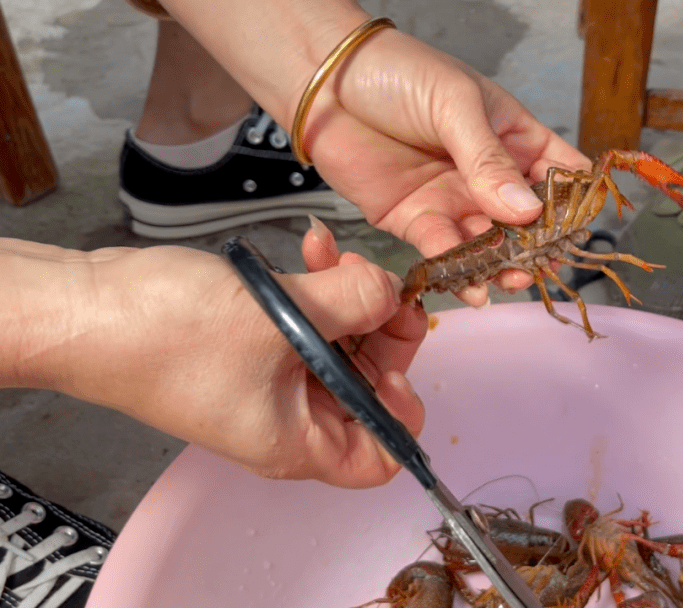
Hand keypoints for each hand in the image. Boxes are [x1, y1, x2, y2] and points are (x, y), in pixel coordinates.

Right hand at [6, 227, 427, 488]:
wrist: (84, 310)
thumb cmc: (166, 336)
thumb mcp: (282, 316)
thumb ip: (355, 302)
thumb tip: (393, 292)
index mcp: (298, 441)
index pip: (379, 455)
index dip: (400, 409)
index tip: (397, 355)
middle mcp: (288, 419)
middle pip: (367, 386)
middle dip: (380, 330)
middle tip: (380, 284)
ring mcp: (268, 380)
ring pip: (339, 344)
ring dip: (350, 297)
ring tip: (337, 255)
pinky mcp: (251, 345)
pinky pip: (306, 321)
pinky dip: (317, 287)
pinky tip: (312, 248)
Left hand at [301, 24, 591, 303]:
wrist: (326, 84)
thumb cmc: (398, 74)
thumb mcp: (454, 106)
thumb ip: (488, 160)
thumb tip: (527, 210)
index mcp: (511, 137)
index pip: (558, 173)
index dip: (571, 201)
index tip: (575, 228)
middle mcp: (487, 174)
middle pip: (525, 220)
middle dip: (535, 245)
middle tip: (539, 264)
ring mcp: (453, 199)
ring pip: (488, 242)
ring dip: (500, 264)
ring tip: (508, 279)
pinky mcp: (416, 220)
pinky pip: (444, 251)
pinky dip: (458, 270)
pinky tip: (473, 285)